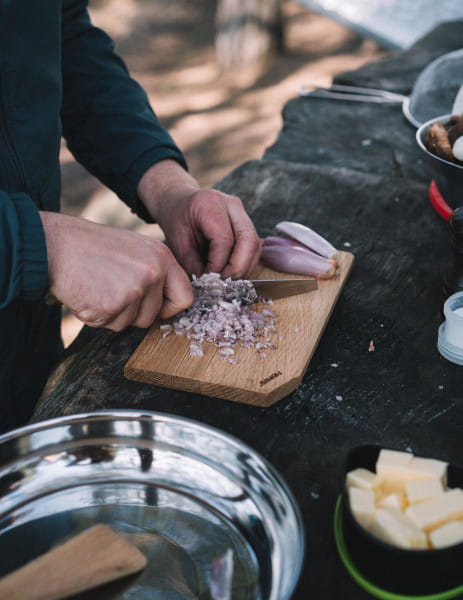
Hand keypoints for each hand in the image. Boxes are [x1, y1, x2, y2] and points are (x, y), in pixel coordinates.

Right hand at [39, 212, 193, 330]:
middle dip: (134, 313)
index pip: (185, 297)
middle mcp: (152, 274)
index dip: (170, 308)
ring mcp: (132, 290)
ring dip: (114, 314)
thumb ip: (155, 272)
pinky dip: (96, 316)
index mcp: (162, 257)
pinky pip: (109, 325)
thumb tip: (169, 302)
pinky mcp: (111, 306)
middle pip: (153, 316)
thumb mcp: (136, 249)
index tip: (156, 307)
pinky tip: (88, 293)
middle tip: (112, 290)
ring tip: (99, 288)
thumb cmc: (94, 248)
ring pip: (130, 323)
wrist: (57, 245)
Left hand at [138, 160, 260, 277]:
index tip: (210, 281)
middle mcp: (232, 205)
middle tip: (224, 284)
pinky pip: (254, 247)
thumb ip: (193, 265)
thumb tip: (209, 286)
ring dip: (244, 268)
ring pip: (255, 245)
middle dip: (238, 268)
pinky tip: (232, 273)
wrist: (179, 203)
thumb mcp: (177, 243)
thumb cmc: (177, 221)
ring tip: (227, 282)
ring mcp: (242, 213)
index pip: (224, 240)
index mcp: (210, 204)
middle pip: (248, 240)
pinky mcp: (247, 223)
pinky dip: (245, 263)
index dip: (219, 265)